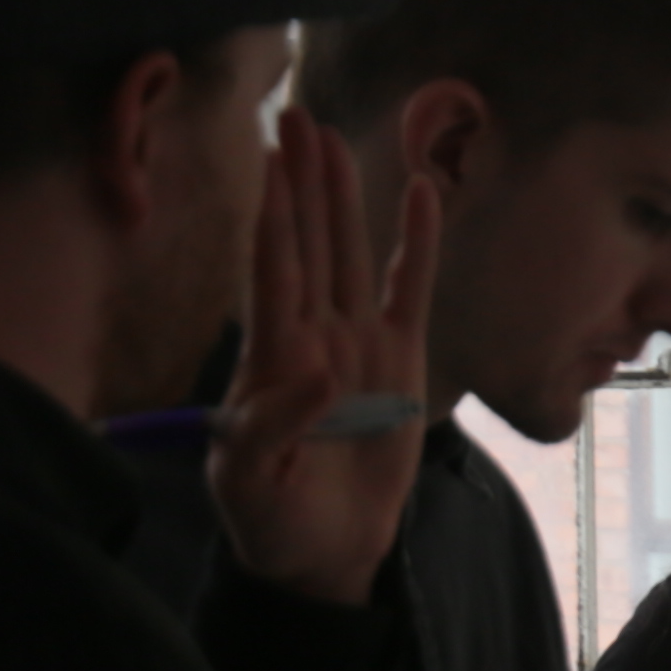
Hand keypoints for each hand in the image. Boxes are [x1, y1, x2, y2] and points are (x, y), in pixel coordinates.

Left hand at [208, 109, 439, 609]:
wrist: (320, 553)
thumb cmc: (271, 517)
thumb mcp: (249, 479)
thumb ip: (275, 423)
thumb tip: (321, 369)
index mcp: (270, 358)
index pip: (272, 270)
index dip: (274, 214)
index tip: (271, 156)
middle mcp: (312, 336)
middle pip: (308, 243)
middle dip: (301, 181)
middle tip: (295, 116)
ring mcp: (357, 344)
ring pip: (351, 255)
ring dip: (343, 197)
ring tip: (333, 137)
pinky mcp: (400, 363)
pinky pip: (411, 292)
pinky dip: (418, 245)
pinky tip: (421, 195)